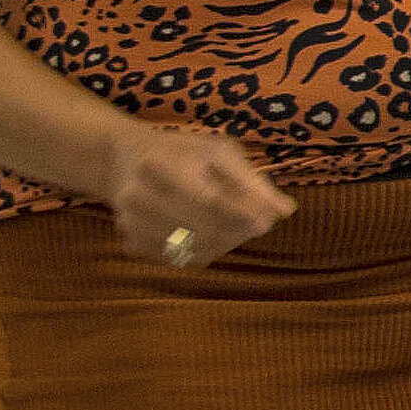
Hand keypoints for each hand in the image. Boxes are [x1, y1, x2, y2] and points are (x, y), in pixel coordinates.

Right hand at [104, 120, 293, 271]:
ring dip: (223, 243)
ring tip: (237, 228)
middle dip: (236, 230)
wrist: (124, 160)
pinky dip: (203, 252)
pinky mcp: (132, 239)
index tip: (265, 223)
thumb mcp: (218, 151)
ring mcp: (132, 220)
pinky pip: (178, 258)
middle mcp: (139, 193)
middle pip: (202, 227)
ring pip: (192, 247)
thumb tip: (286, 210)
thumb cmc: (183, 153)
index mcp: (162, 163)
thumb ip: (251, 180)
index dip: (242, 214)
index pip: (209, 198)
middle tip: (257, 226)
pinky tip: (212, 236)